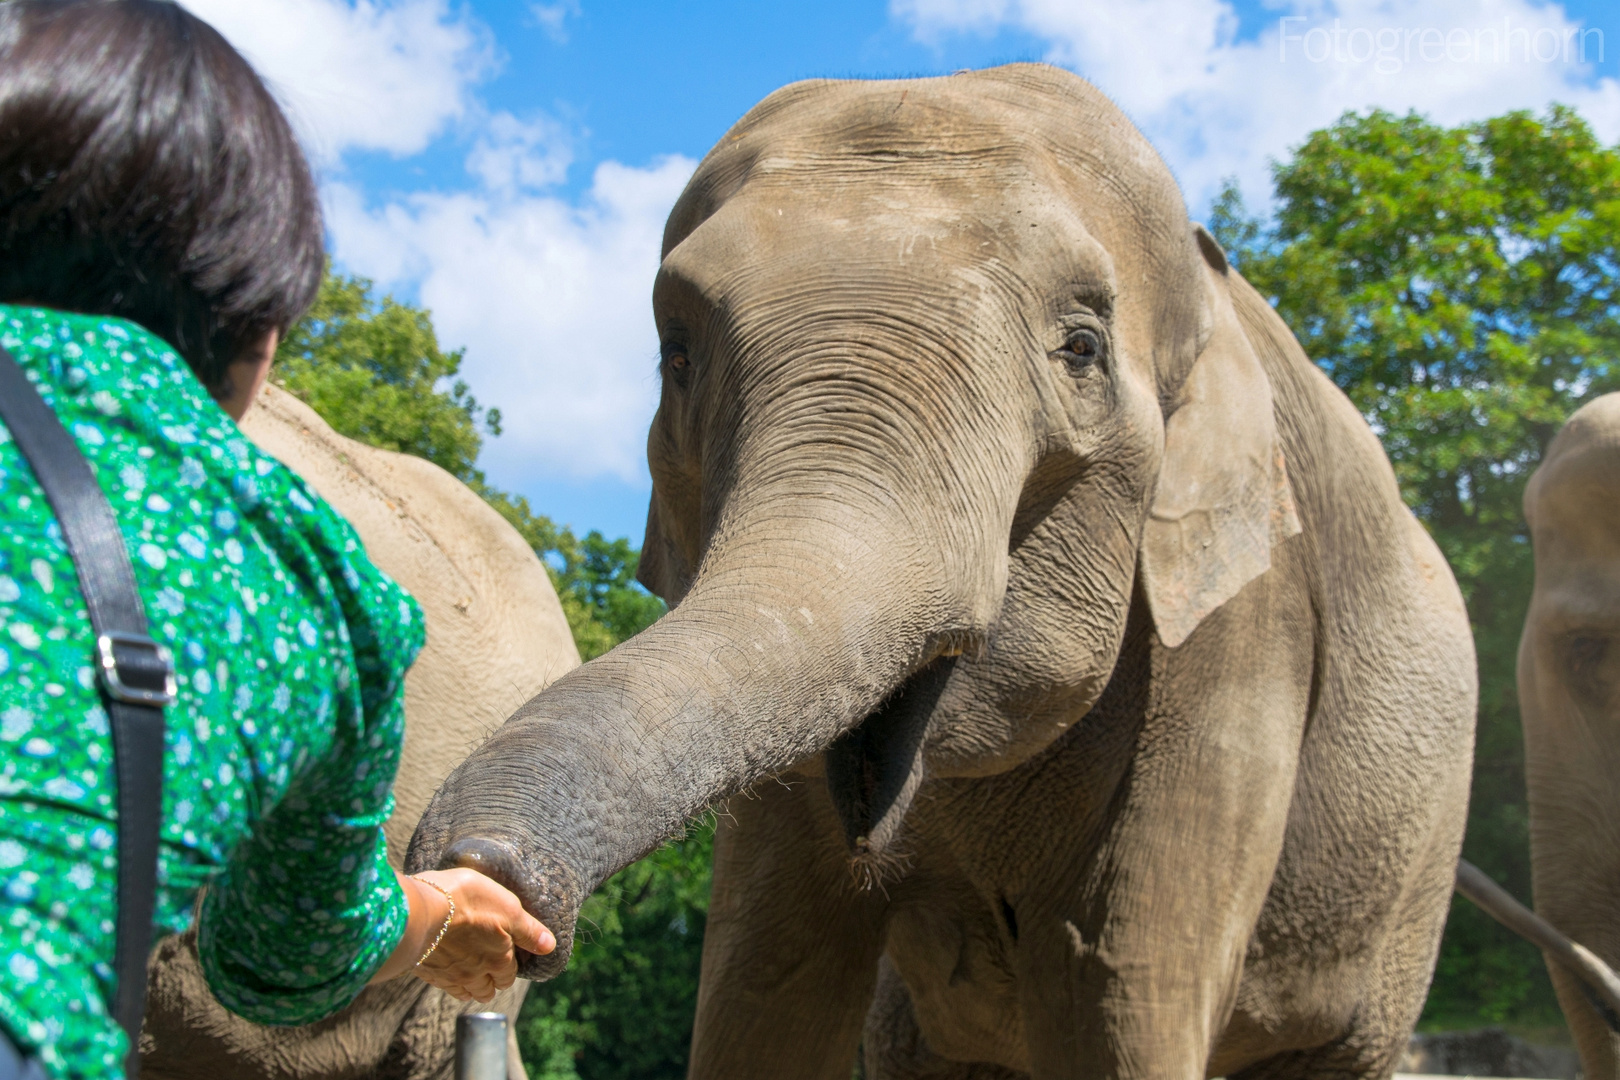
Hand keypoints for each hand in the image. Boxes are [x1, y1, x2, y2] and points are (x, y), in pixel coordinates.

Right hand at [372, 867, 555, 1000]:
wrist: (417, 911)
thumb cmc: (466, 901)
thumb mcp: (507, 906)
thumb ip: (528, 929)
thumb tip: (549, 946)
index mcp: (499, 959)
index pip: (509, 974)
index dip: (510, 965)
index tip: (507, 955)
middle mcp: (476, 974)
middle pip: (489, 988)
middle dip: (493, 980)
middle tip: (490, 965)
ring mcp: (450, 977)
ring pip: (468, 991)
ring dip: (473, 985)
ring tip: (472, 972)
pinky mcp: (428, 974)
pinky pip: (445, 986)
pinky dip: (451, 983)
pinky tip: (450, 971)